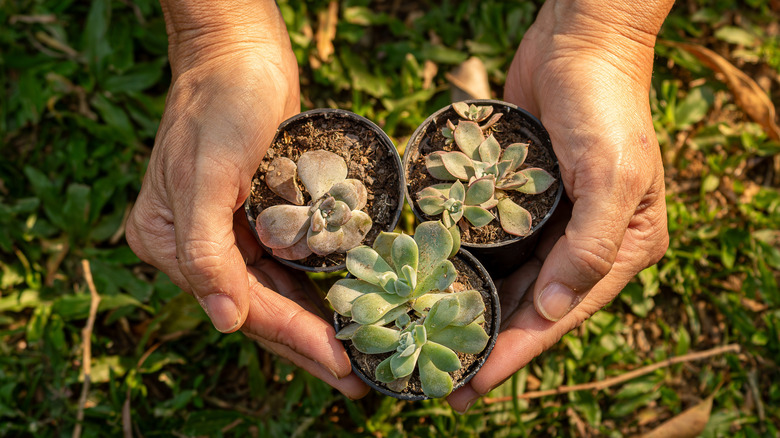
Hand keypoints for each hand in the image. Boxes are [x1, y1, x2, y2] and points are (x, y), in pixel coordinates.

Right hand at [126, 1, 367, 398]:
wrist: (240, 50)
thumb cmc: (220, 102)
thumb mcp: (206, 172)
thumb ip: (205, 250)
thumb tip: (223, 321)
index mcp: (168, 241)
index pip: (239, 302)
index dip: (292, 336)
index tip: (338, 363)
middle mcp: (197, 244)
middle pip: (260, 307)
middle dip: (308, 343)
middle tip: (356, 378)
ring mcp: (230, 232)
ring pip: (279, 293)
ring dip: (316, 324)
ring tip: (357, 358)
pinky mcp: (261, 216)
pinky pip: (290, 265)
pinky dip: (316, 289)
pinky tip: (345, 310)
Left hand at [449, 0, 671, 410]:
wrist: (578, 43)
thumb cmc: (605, 106)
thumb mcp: (612, 175)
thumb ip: (590, 248)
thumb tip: (552, 311)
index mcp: (621, 248)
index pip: (561, 315)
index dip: (516, 352)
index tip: (474, 385)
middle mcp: (583, 243)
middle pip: (528, 306)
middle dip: (486, 342)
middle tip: (439, 379)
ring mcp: (548, 221)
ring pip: (505, 279)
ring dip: (469, 309)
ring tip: (426, 343)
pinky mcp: (516, 200)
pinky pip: (488, 242)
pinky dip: (462, 264)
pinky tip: (429, 285)